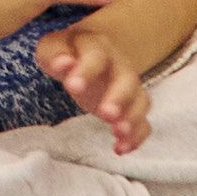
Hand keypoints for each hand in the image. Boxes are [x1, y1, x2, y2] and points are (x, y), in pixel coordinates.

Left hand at [33, 20, 155, 152]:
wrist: (82, 55)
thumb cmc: (65, 53)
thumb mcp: (52, 49)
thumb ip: (56, 55)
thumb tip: (64, 63)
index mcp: (97, 47)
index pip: (96, 56)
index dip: (86, 71)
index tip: (73, 87)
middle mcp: (119, 64)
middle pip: (127, 79)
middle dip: (119, 98)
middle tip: (106, 115)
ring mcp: (129, 86)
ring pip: (140, 100)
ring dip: (132, 118)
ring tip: (118, 134)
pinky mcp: (131, 106)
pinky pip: (143, 121)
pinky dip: (137, 136)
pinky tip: (121, 148)